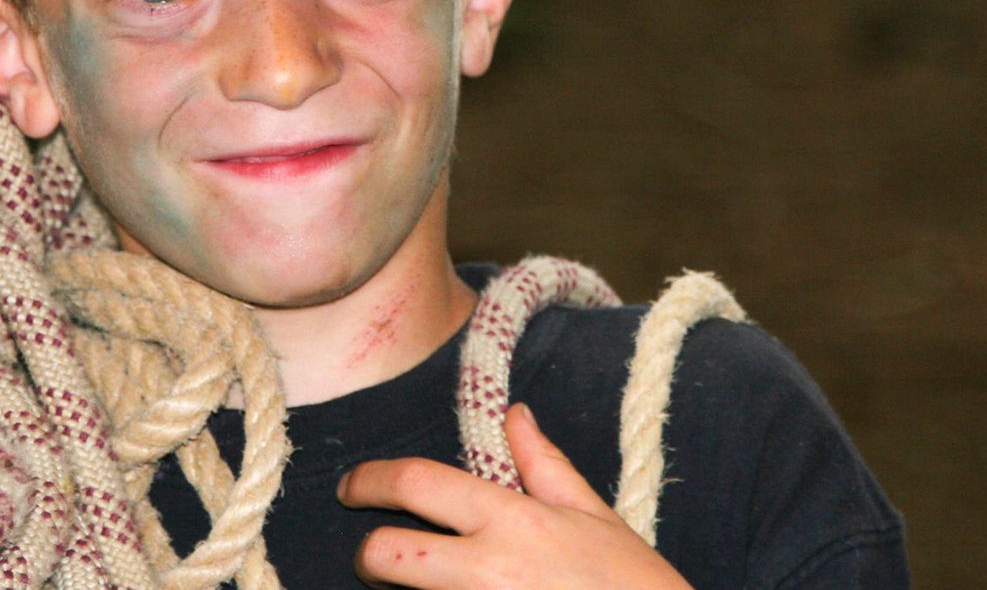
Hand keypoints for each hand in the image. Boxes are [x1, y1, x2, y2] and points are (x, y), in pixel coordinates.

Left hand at [338, 402, 692, 588]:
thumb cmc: (632, 586)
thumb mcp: (593, 517)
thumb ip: (544, 465)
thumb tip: (515, 414)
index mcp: (513, 521)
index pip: (420, 483)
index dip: (372, 479)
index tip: (354, 486)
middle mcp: (488, 570)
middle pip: (387, 554)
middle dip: (369, 554)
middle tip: (376, 556)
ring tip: (434, 586)